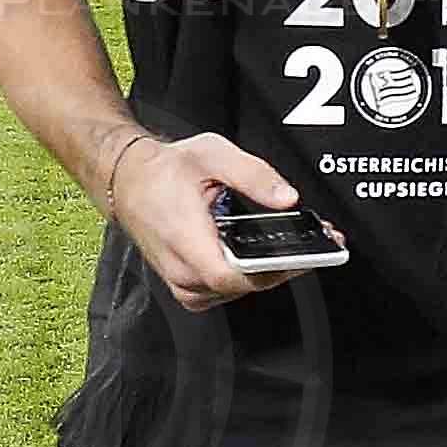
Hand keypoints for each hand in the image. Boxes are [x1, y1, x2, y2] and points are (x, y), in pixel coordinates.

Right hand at [99, 125, 301, 313]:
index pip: (234, 277)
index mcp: (186, 240)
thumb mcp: (214, 155)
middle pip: (243, 286)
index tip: (304, 256)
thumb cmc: (164, 170)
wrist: (127, 180)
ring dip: (269, 272)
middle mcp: (182, 270)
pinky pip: (225, 290)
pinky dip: (248, 274)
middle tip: (318, 244)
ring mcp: (183, 282)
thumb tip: (287, 198)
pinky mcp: (186, 285)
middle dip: (283, 266)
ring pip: (236, 292)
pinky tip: (264, 255)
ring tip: (296, 246)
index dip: (273, 271)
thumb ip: (254, 175)